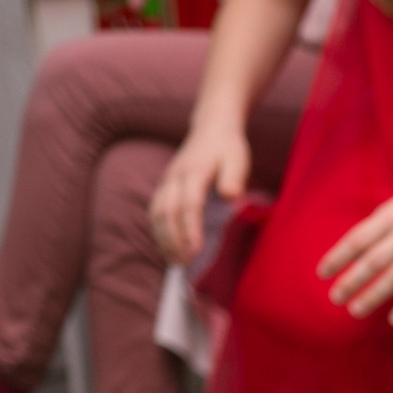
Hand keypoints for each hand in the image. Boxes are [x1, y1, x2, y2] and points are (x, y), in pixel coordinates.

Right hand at [150, 126, 250, 265]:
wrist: (211, 128)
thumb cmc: (228, 147)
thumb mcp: (238, 158)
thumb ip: (234, 176)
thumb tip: (230, 196)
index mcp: (195, 171)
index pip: (190, 204)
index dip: (191, 229)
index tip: (196, 250)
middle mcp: (175, 176)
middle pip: (167, 212)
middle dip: (174, 240)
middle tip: (184, 263)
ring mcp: (166, 181)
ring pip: (157, 213)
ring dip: (163, 239)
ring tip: (175, 261)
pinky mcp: (164, 186)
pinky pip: (155, 211)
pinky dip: (159, 231)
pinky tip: (168, 248)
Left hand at [317, 180, 392, 326]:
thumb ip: (373, 230)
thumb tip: (345, 256)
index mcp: (390, 218)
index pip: (358, 240)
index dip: (338, 257)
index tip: (322, 274)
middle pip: (373, 261)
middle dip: (351, 281)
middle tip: (335, 297)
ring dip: (374, 296)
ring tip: (355, 310)